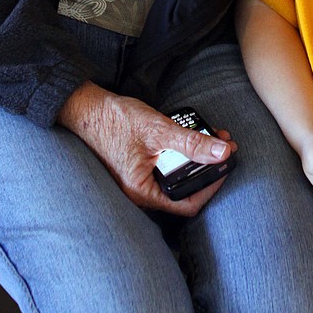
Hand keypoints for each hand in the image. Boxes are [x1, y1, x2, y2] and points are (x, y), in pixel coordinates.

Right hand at [58, 82, 236, 216]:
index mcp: (143, 191)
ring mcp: (140, 178)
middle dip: (207, 167)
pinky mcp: (140, 165)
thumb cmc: (115, 120)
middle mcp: (141, 191)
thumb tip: (222, 153)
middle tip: (224, 146)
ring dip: (197, 157)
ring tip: (212, 136)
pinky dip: (182, 151)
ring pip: (177, 175)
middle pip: (184, 189)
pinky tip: (191, 134)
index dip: (211, 187)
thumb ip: (191, 143)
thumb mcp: (158, 130)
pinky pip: (167, 165)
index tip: (226, 166)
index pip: (187, 205)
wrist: (86, 108)